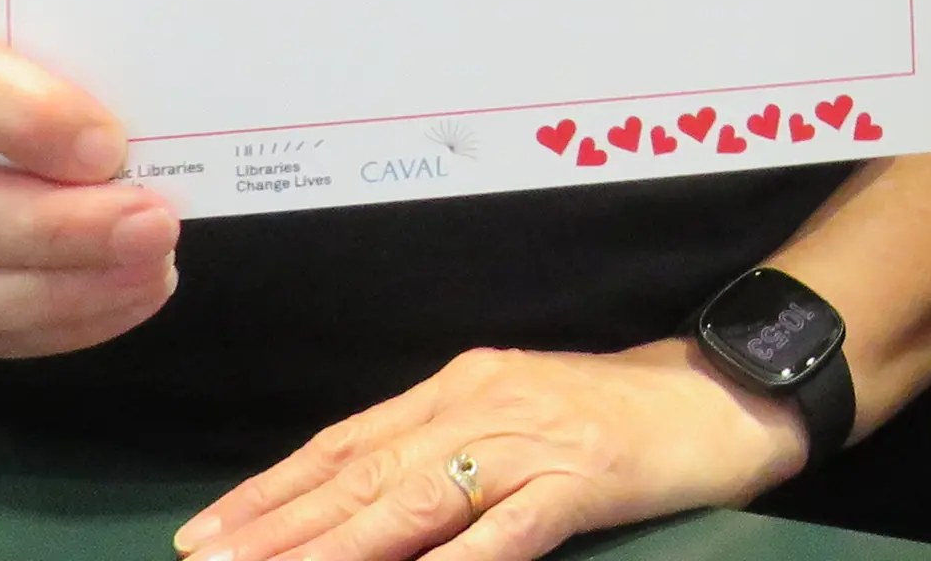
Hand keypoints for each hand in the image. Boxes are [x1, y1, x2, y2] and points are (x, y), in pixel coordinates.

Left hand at [173, 339, 803, 560]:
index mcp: (460, 386)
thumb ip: (446, 455)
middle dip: (277, 528)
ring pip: (414, 501)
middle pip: (362, 473)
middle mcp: (483, 403)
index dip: (271, 491)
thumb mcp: (519, 418)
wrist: (726, 392)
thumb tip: (359, 511)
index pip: (345, 443)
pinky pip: (506, 532)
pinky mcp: (582, 479)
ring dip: (335, 548)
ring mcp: (532, 440)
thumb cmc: (618, 418)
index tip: (204, 534)